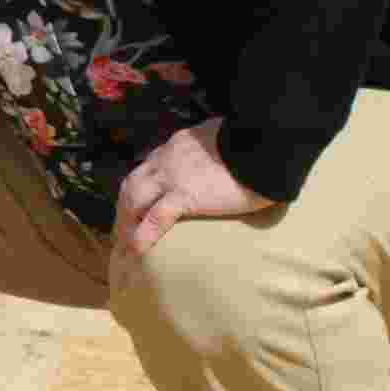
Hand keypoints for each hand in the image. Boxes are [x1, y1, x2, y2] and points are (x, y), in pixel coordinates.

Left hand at [110, 120, 274, 274]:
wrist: (266, 142)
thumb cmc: (255, 144)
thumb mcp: (227, 139)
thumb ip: (217, 148)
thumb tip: (225, 157)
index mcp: (179, 144)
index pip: (150, 166)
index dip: (141, 186)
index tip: (138, 203)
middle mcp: (168, 158)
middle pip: (134, 183)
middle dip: (125, 207)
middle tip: (123, 229)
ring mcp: (174, 176)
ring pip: (136, 199)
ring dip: (127, 222)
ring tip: (125, 245)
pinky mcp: (186, 195)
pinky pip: (156, 217)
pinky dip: (143, 235)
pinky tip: (137, 251)